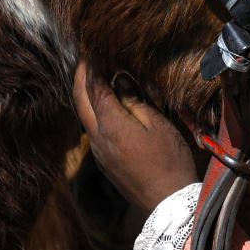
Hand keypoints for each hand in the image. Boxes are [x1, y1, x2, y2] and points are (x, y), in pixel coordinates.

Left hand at [71, 62, 199, 211]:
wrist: (168, 202)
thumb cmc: (169, 160)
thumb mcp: (157, 124)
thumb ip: (135, 100)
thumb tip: (120, 80)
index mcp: (110, 124)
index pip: (94, 87)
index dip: (92, 65)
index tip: (92, 48)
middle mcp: (97, 137)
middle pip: (80, 100)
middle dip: (80, 77)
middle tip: (86, 58)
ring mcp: (99, 151)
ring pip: (84, 115)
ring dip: (86, 94)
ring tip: (95, 77)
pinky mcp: (105, 161)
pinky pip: (93, 129)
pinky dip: (94, 110)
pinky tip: (106, 105)